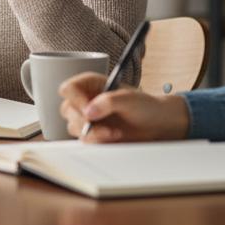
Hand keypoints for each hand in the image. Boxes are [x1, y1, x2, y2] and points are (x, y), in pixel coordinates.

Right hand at [58, 72, 190, 142]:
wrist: (157, 126)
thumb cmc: (146, 106)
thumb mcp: (129, 99)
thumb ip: (108, 101)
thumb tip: (89, 111)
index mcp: (91, 84)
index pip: (69, 88)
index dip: (74, 99)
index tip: (88, 110)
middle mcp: (86, 100)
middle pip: (67, 109)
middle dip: (84, 120)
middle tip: (101, 126)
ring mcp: (88, 118)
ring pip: (73, 126)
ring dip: (92, 132)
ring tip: (113, 132)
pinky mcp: (93, 134)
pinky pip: (84, 140)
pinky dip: (97, 140)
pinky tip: (113, 136)